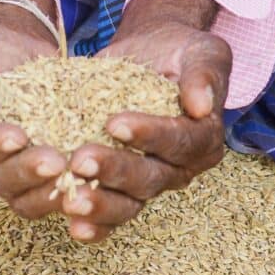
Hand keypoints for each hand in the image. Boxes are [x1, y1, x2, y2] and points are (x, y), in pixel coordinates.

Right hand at [0, 0, 69, 221]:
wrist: (13, 41)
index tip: (17, 135)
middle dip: (27, 171)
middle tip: (57, 159)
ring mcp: (8, 171)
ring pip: (25, 194)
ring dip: (51, 188)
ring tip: (77, 172)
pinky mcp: (39, 170)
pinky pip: (52, 190)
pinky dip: (71, 189)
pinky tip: (95, 181)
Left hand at [60, 0, 230, 241]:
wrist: (150, 50)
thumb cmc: (179, 49)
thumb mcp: (202, 51)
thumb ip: (204, 74)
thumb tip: (202, 105)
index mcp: (204, 139)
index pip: (179, 142)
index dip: (149, 136)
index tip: (114, 123)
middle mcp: (179, 168)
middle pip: (150, 178)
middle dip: (115, 171)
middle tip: (80, 160)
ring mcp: (149, 181)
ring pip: (129, 203)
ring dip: (100, 204)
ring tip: (70, 200)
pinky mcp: (121, 185)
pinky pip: (111, 213)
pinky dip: (93, 223)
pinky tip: (70, 225)